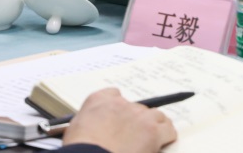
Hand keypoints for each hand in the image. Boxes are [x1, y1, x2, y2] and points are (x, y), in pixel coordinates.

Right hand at [62, 88, 176, 152]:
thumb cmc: (80, 148)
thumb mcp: (74, 130)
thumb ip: (85, 123)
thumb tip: (87, 128)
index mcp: (100, 100)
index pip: (114, 95)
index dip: (118, 109)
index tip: (117, 119)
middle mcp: (122, 104)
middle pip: (136, 108)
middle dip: (135, 122)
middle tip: (131, 137)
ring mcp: (140, 116)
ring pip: (156, 116)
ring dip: (154, 126)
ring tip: (149, 139)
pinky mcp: (153, 131)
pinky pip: (168, 129)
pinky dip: (167, 136)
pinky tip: (161, 144)